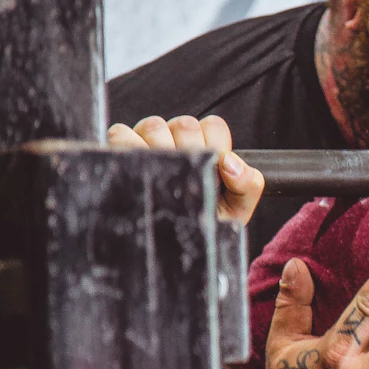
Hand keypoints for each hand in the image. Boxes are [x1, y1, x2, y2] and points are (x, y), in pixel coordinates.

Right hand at [107, 114, 264, 224]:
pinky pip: (121, 133)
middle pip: (183, 123)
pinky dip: (127, 147)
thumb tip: (230, 162)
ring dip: (160, 150)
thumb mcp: (236, 208)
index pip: (213, 125)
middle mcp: (178, 139)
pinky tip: (140, 171)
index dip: (214, 142)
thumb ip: (247, 183)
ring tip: (164, 179)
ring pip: (153, 126)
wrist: (181, 244)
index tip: (212, 166)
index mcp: (208, 146)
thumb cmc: (206, 221)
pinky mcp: (122, 148)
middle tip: (187, 178)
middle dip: (188, 149)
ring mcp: (150, 141)